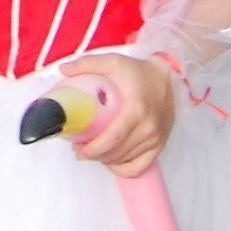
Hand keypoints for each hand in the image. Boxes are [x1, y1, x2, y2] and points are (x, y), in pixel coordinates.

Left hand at [66, 55, 175, 179]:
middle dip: (94, 155)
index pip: (112, 139)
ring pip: (125, 161)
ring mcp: (156, 139)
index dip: (92, 149)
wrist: (167, 76)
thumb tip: (63, 70)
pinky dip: (122, 168)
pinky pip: (139, 167)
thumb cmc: (138, 71)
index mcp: (136, 110)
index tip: (76, 148)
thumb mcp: (113, 61)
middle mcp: (149, 128)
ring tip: (92, 152)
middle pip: (116, 153)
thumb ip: (88, 64)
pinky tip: (111, 160)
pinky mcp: (161, 145)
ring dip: (105, 160)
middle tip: (79, 149)